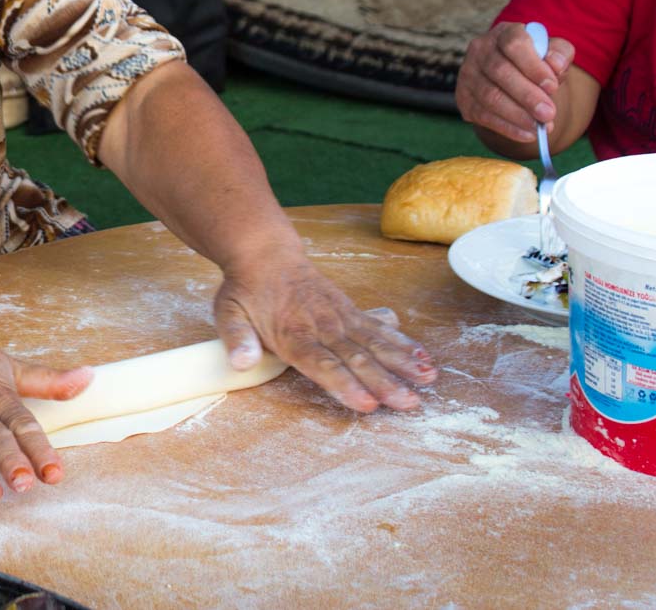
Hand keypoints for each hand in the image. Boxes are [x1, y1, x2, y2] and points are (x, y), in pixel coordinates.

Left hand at [213, 252, 436, 412]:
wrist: (264, 253)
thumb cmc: (246, 289)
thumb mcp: (228, 312)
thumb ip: (236, 339)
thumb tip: (240, 363)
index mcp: (291, 333)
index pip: (320, 363)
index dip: (343, 384)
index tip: (365, 403)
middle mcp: (321, 326)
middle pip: (356, 358)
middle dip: (384, 382)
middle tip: (408, 403)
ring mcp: (339, 317)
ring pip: (375, 342)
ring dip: (402, 362)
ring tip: (428, 379)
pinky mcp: (350, 311)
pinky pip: (379, 328)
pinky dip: (402, 342)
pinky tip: (424, 357)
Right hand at [456, 21, 574, 143]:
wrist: (514, 77)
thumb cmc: (536, 63)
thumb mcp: (553, 53)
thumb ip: (560, 54)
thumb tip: (555, 65)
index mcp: (504, 33)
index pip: (514, 44)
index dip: (533, 66)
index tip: (552, 86)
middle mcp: (480, 49)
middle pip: (500, 71)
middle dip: (527, 96)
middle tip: (549, 114)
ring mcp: (468, 73)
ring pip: (489, 96)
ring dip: (517, 115)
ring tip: (540, 127)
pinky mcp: (463, 97)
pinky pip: (482, 114)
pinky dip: (506, 127)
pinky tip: (526, 134)